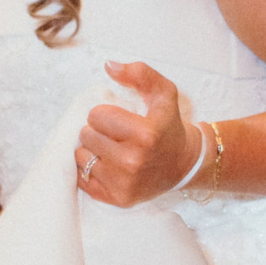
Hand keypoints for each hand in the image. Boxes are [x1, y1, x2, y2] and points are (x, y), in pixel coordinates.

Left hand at [76, 61, 198, 207]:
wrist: (183, 164)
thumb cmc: (169, 126)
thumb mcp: (164, 93)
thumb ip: (139, 73)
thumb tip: (109, 65)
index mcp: (145, 134)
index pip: (96, 115)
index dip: (105, 114)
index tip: (120, 119)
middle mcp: (133, 161)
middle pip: (86, 135)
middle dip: (97, 131)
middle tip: (115, 135)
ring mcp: (123, 183)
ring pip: (81, 156)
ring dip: (92, 150)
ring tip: (110, 149)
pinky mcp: (116, 198)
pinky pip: (83, 179)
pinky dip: (90, 169)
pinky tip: (106, 164)